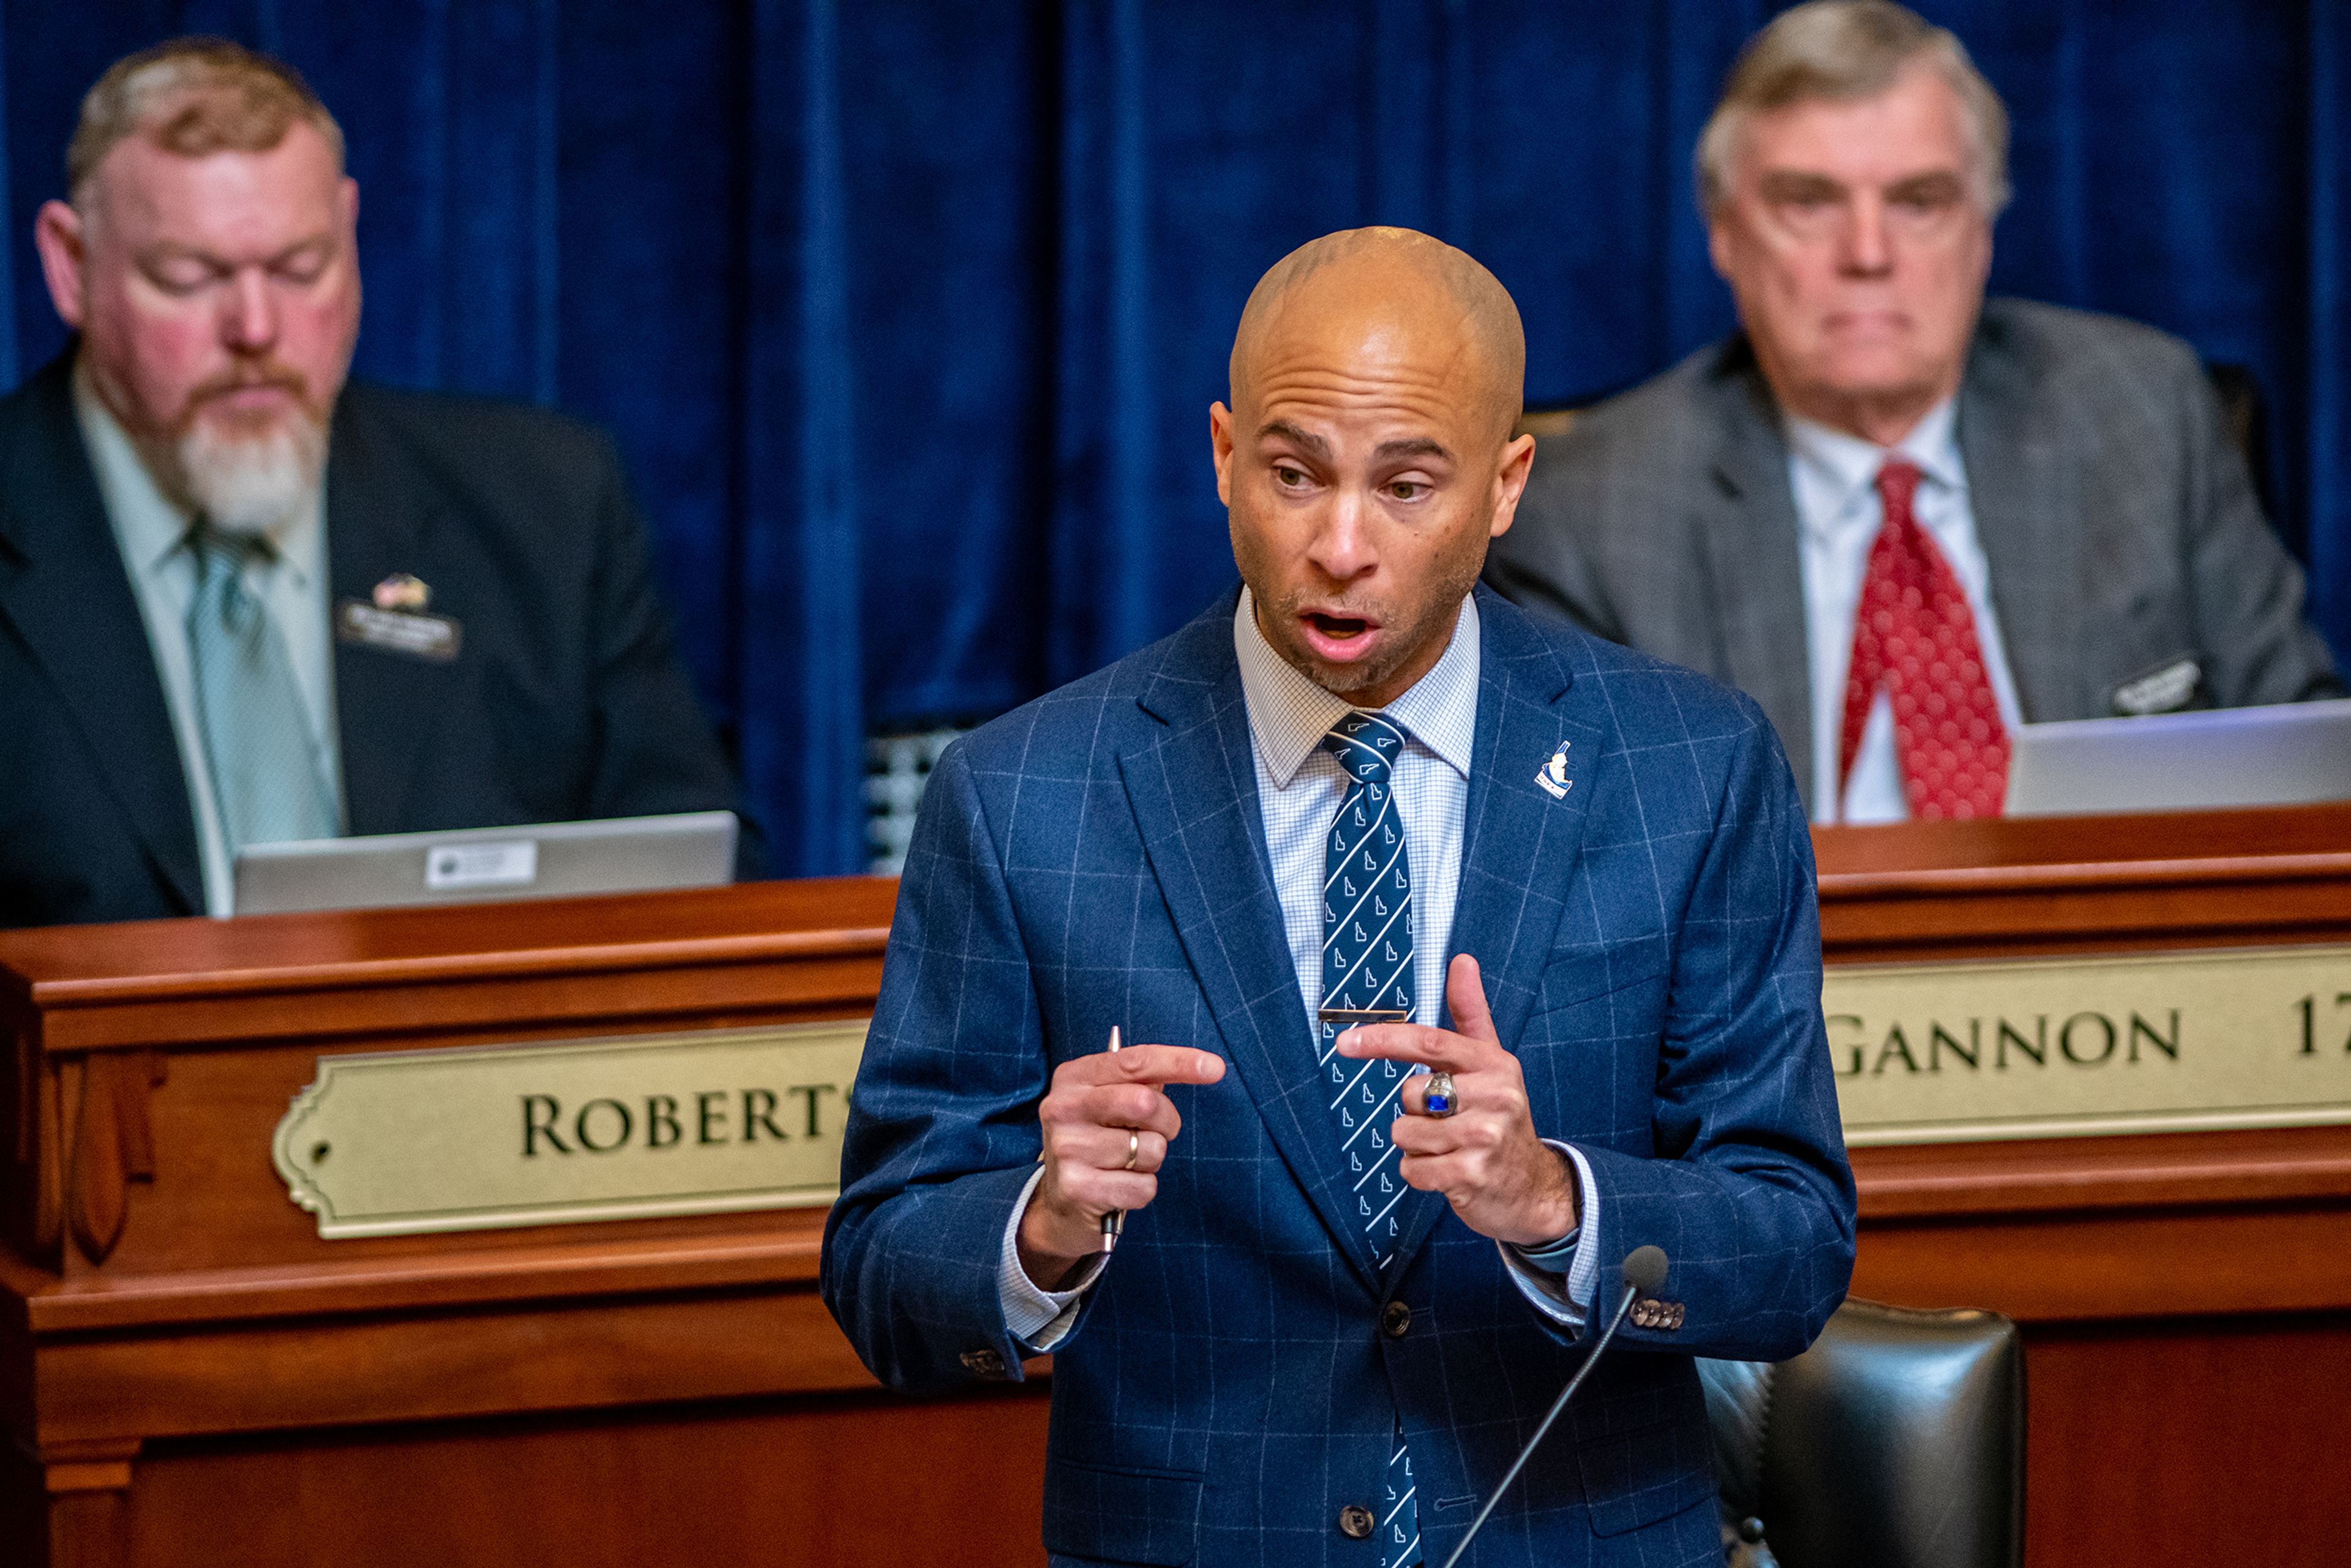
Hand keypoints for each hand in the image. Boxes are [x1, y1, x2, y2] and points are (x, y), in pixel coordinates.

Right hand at [1018, 1041, 1225, 1286]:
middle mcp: (1062, 1108)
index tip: (1216, 1067)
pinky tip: (1119, 1188)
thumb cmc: (1098, 1142)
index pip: (1134, 1062)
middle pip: (1146, 1103)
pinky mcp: (1077, 1188)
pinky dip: (1143, 1190)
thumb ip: (1143, 1083)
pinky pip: (1144, 1186)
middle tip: (1157, 1133)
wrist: (1061, 1202)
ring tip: (1126, 1164)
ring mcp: (1067, 1149)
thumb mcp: (1109, 1104)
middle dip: (1167, 1121)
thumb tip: (1202, 1067)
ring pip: (1150, 1149)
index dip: (1179, 1062)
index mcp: (1073, 1078)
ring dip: (1152, 1161)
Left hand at [1334, 954, 1576, 1246]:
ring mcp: (1484, 1138)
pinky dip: (1420, 1173)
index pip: (1428, 1041)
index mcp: (1494, 1064)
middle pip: (1409, 1093)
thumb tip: (1462, 960)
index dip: (1382, 1040)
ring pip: (1404, 1133)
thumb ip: (1470, 1012)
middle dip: (1414, 1110)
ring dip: (1415, 1145)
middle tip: (1447, 1120)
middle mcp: (1494, 1097)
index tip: (1344, 1042)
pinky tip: (1448, 1170)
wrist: (1533, 1186)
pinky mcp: (1470, 1175)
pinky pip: (1411, 1169)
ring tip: (1449, 1146)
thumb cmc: (1501, 1116)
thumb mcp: (1491, 1063)